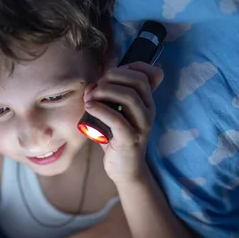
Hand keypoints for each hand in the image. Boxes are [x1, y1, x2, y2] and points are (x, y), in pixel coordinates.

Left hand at [83, 62, 163, 183]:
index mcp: (146, 102)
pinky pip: (118, 120)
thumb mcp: (113, 114)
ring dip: (105, 92)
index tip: (107, 76)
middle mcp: (148, 111)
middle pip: (137, 82)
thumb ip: (105, 99)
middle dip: (113, 78)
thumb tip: (91, 86)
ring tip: (90, 98)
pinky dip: (101, 110)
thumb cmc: (116, 139)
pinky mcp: (131, 140)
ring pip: (129, 97)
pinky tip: (89, 107)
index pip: (144, 74)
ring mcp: (142, 126)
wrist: (125, 169)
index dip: (125, 68)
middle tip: (96, 88)